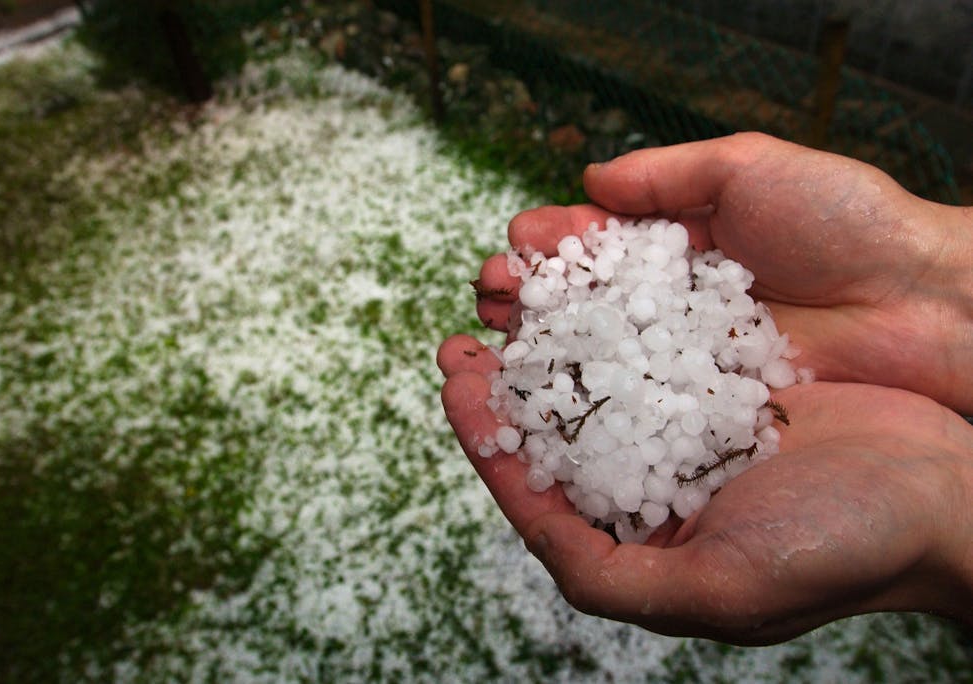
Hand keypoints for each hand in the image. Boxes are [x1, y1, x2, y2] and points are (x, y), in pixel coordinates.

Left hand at [438, 335, 972, 642]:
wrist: (949, 494)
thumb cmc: (842, 552)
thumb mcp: (715, 590)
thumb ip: (607, 574)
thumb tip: (531, 534)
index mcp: (642, 536)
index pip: (541, 488)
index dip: (488, 438)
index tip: (455, 379)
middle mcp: (659, 478)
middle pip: (561, 426)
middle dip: (509, 378)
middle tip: (467, 328)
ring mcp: (692, 423)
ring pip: (601, 373)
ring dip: (553, 332)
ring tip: (512, 287)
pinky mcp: (729, 375)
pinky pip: (659, 334)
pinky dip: (619, 306)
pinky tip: (587, 275)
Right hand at [474, 133, 972, 413]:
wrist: (922, 305)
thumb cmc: (844, 222)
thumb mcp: (749, 168)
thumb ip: (666, 174)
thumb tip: (590, 178)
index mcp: (679, 239)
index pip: (596, 241)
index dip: (550, 243)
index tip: (517, 246)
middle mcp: (673, 301)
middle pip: (583, 299)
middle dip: (531, 293)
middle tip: (491, 294)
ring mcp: (683, 355)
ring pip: (597, 350)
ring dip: (544, 344)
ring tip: (500, 337)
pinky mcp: (702, 404)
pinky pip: (634, 399)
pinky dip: (588, 395)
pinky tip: (548, 393)